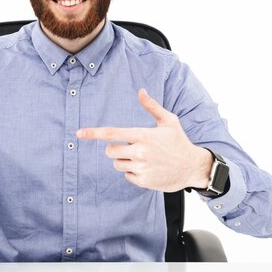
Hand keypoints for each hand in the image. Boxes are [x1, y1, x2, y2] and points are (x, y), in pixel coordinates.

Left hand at [76, 89, 211, 191]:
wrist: (192, 167)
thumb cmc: (178, 141)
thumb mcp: (168, 121)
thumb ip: (152, 106)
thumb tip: (141, 91)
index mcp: (143, 135)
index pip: (112, 133)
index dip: (93, 133)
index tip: (79, 133)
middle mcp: (140, 151)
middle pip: (110, 151)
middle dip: (115, 149)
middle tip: (130, 147)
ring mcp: (141, 167)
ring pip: (117, 164)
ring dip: (124, 160)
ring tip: (142, 158)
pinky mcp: (143, 181)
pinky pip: (127, 175)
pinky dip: (133, 172)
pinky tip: (147, 168)